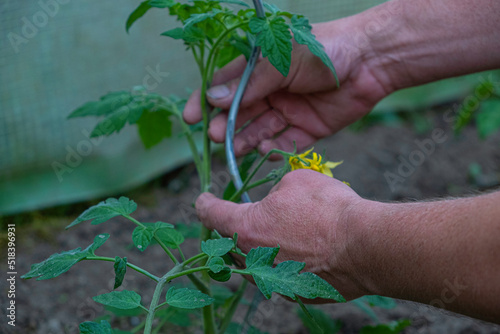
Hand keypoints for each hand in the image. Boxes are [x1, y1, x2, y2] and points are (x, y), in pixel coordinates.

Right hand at [183, 20, 390, 157]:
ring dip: (246, 141)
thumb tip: (212, 98)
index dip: (206, 101)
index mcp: (260, 68)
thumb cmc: (323, 49)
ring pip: (260, 130)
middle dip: (227, 125)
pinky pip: (285, 142)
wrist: (371, 60)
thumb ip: (249, 83)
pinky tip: (264, 153)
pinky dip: (273, 150)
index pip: (225, 86)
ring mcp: (289, 110)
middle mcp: (271, 90)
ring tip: (234, 151)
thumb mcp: (281, 60)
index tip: (191, 118)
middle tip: (217, 137)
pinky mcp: (308, 128)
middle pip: (241, 113)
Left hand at [196, 169, 370, 299]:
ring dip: (252, 247)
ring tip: (267, 234)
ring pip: (250, 262)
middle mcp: (252, 259)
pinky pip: (273, 275)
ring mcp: (271, 280)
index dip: (203, 204)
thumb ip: (274, 190)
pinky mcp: (292, 292)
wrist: (363, 245)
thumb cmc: (328, 208)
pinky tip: (293, 252)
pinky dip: (276, 262)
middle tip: (237, 216)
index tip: (202, 200)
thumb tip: (274, 199)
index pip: (211, 215)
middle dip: (229, 228)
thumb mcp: (295, 181)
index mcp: (245, 228)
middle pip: (227, 243)